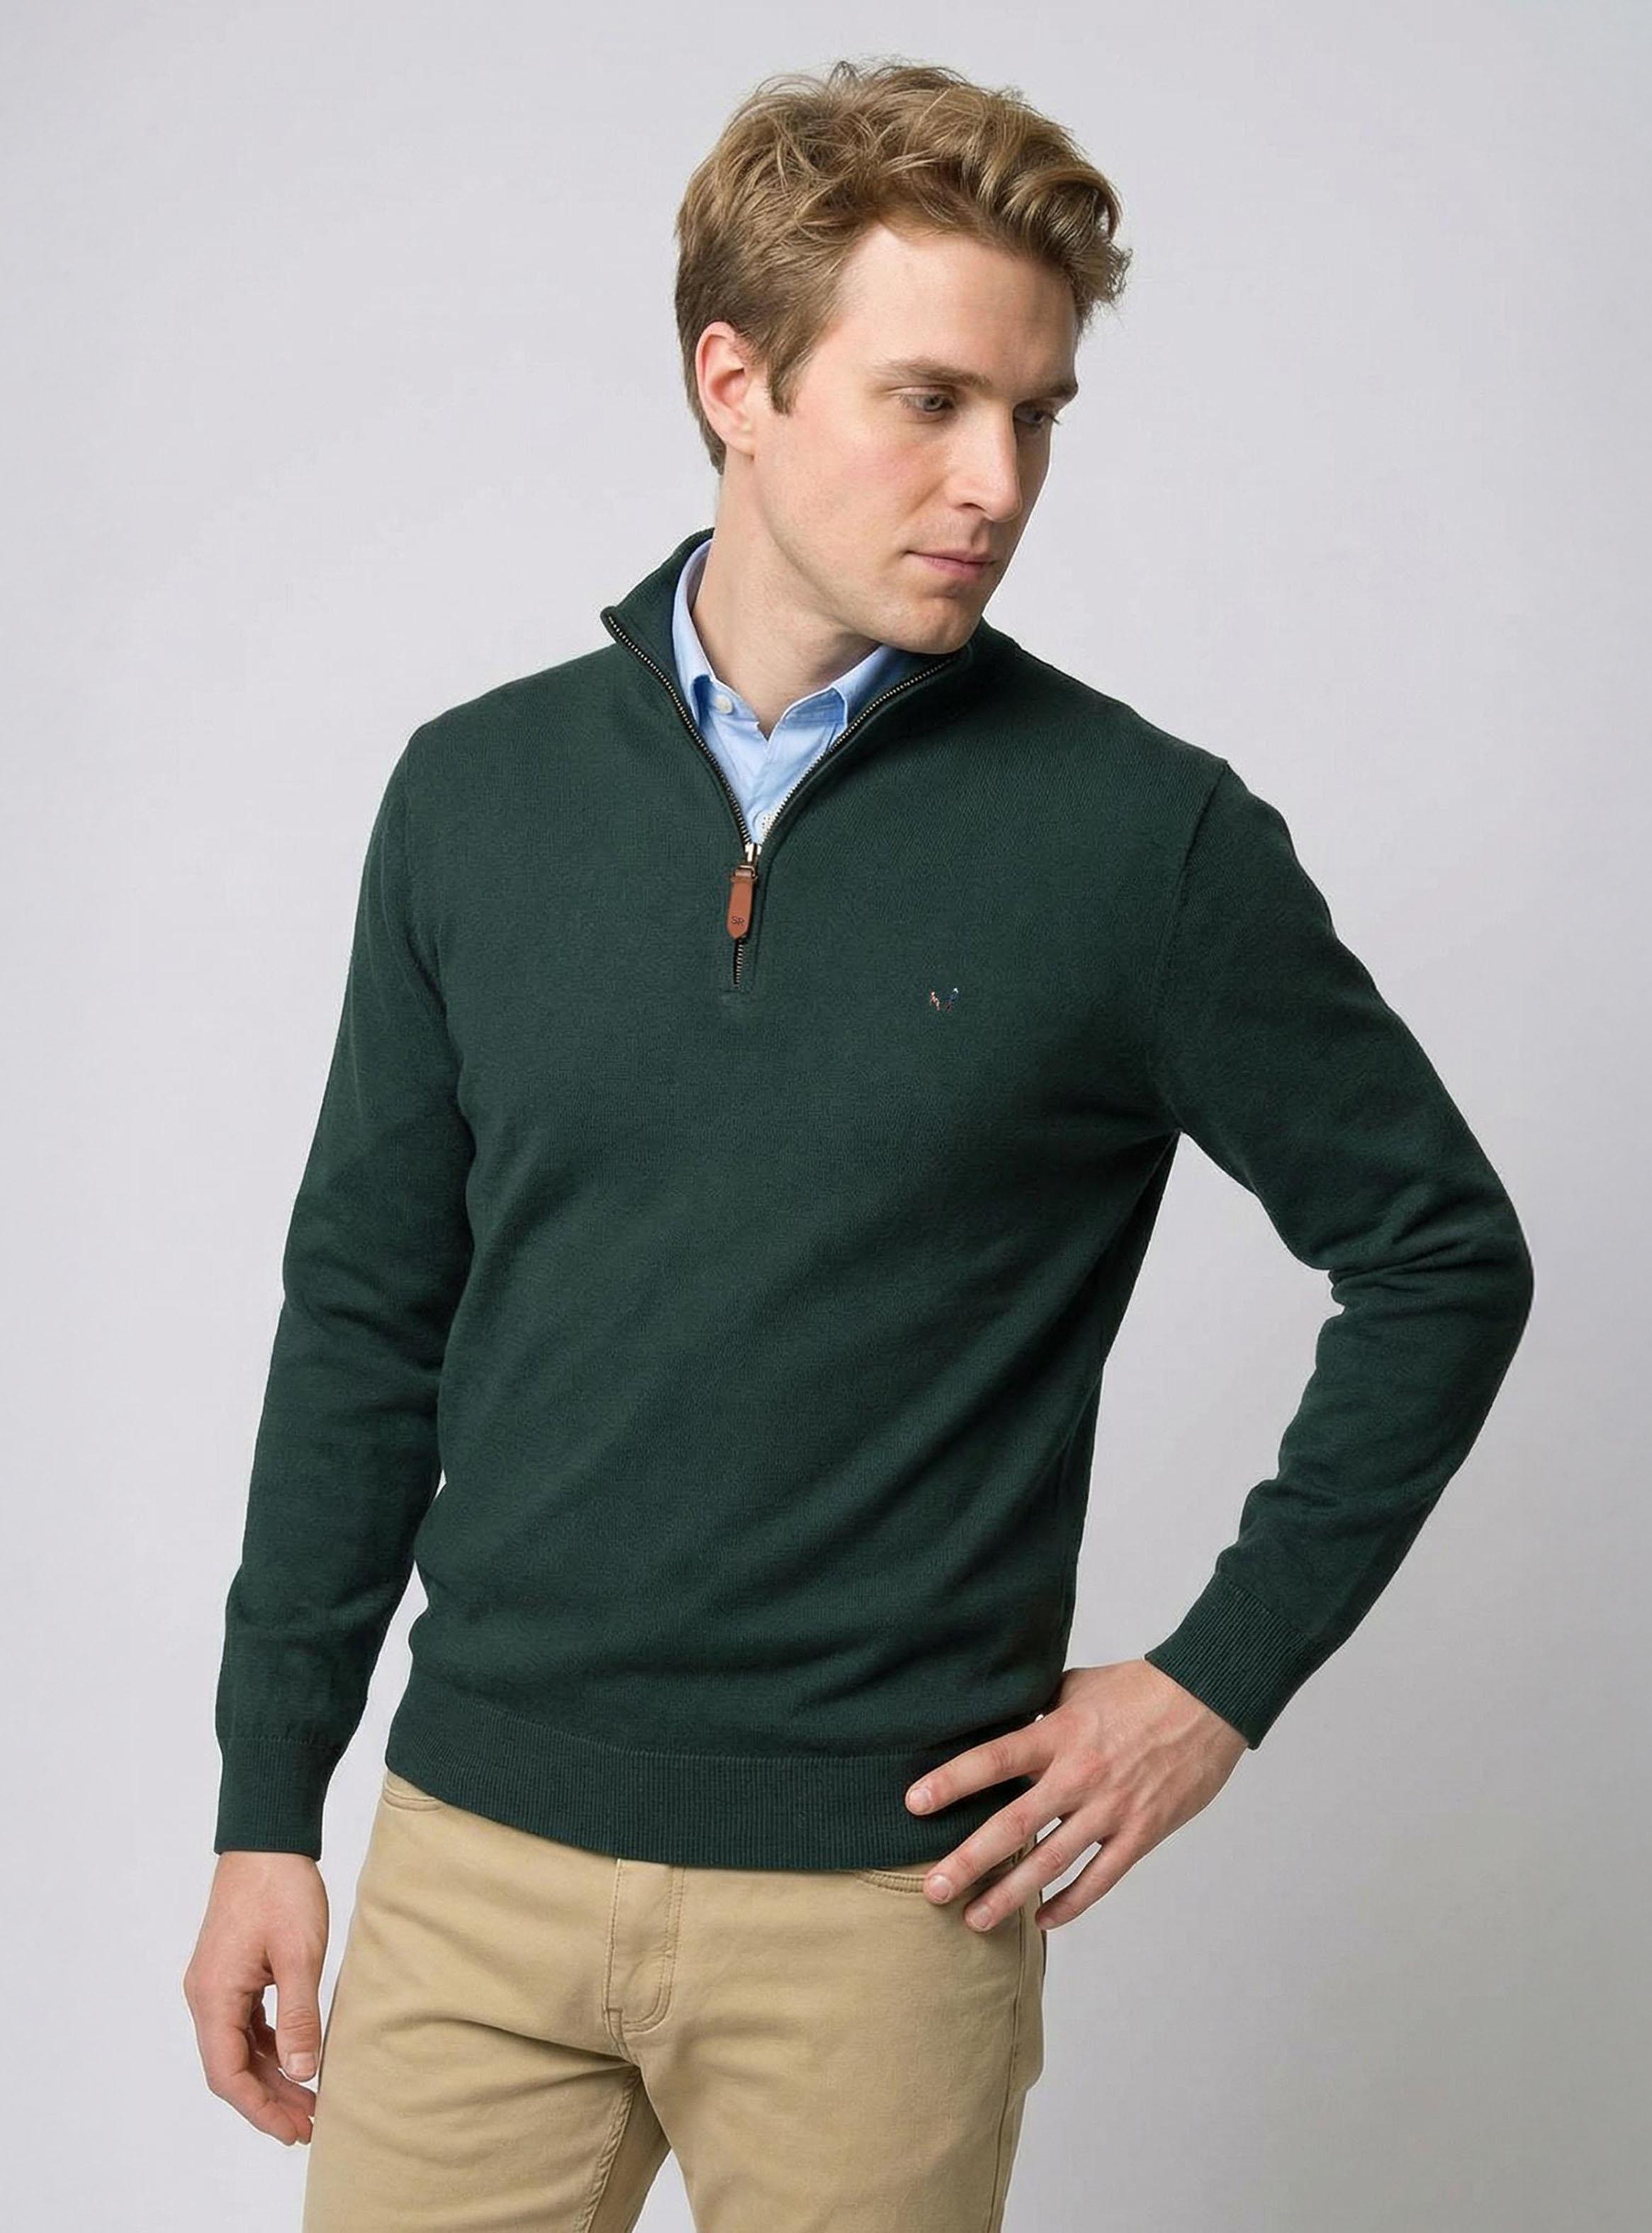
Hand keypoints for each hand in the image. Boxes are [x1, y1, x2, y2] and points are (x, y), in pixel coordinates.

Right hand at [182, 1852, 330, 2144]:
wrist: (267, 1840)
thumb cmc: (281, 1890)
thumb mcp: (299, 1954)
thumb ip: (298, 2016)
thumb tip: (301, 2073)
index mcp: (213, 1996)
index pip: (227, 2074)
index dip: (259, 2109)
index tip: (293, 2130)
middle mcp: (205, 1996)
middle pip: (231, 2066)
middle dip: (268, 2100)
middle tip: (309, 2126)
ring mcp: (215, 1984)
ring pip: (239, 2047)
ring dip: (271, 2075)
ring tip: (309, 2101)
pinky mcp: (231, 1972)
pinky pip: (245, 2024)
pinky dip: (269, 2046)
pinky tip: (296, 2057)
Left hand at [903, 1660, 1247, 1932]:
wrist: (1208, 1700)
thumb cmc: (1140, 1688)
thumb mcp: (1078, 1686)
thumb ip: (1039, 1711)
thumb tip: (1000, 1720)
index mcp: (1060, 1734)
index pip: (995, 1759)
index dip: (953, 1781)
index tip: (914, 1803)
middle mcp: (1079, 1775)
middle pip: (1014, 1824)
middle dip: (969, 1860)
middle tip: (933, 1890)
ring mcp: (1111, 1809)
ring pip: (1052, 1862)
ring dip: (1010, 1896)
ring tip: (975, 1920)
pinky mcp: (1141, 1833)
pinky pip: (1100, 1878)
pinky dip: (1070, 1903)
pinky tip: (1043, 1920)